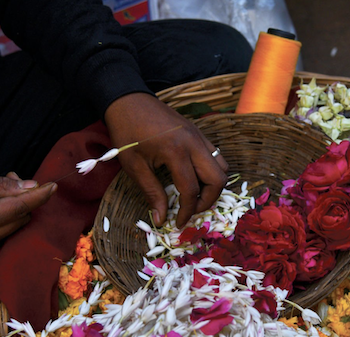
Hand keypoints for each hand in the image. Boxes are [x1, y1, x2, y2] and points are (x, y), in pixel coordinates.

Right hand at [0, 171, 56, 254]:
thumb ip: (0, 185)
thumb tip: (30, 186)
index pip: (20, 208)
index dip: (39, 196)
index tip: (54, 185)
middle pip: (22, 218)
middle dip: (24, 198)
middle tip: (11, 178)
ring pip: (16, 226)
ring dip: (17, 207)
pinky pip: (6, 232)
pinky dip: (7, 218)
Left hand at [103, 93, 227, 226]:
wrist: (128, 100)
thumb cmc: (126, 132)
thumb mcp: (134, 166)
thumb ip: (151, 192)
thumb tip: (160, 219)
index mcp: (176, 152)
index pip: (191, 190)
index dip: (187, 211)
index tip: (178, 222)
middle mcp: (194, 143)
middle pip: (217, 180)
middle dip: (208, 200)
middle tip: (191, 210)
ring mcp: (200, 136)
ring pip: (222, 167)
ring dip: (213, 185)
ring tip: (195, 195)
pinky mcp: (199, 133)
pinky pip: (216, 156)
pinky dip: (211, 171)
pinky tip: (194, 177)